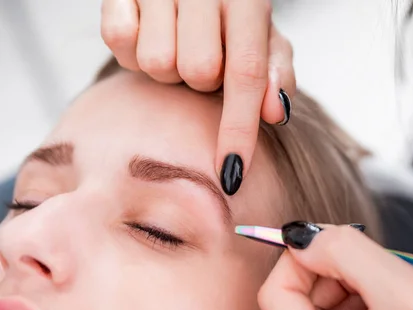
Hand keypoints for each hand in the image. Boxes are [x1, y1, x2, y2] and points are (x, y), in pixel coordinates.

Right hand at [100, 0, 294, 193]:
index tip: (232, 174)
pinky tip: (147, 31)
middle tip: (201, 59)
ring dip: (166, 66)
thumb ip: (275, 73)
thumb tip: (276, 113)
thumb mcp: (262, 37)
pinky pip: (118, 40)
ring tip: (175, 43)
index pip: (246, 73)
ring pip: (157, 62)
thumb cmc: (228, 13)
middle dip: (200, 80)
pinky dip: (131, 47)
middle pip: (198, 73)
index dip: (238, 128)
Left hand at [259, 222, 412, 309]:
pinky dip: (357, 300)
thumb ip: (343, 251)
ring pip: (317, 309)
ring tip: (391, 290)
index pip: (276, 297)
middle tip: (373, 266)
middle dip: (331, 272)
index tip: (329, 241)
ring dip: (348, 285)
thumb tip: (301, 235)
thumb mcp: (401, 286)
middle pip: (296, 303)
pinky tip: (389, 304)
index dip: (299, 259)